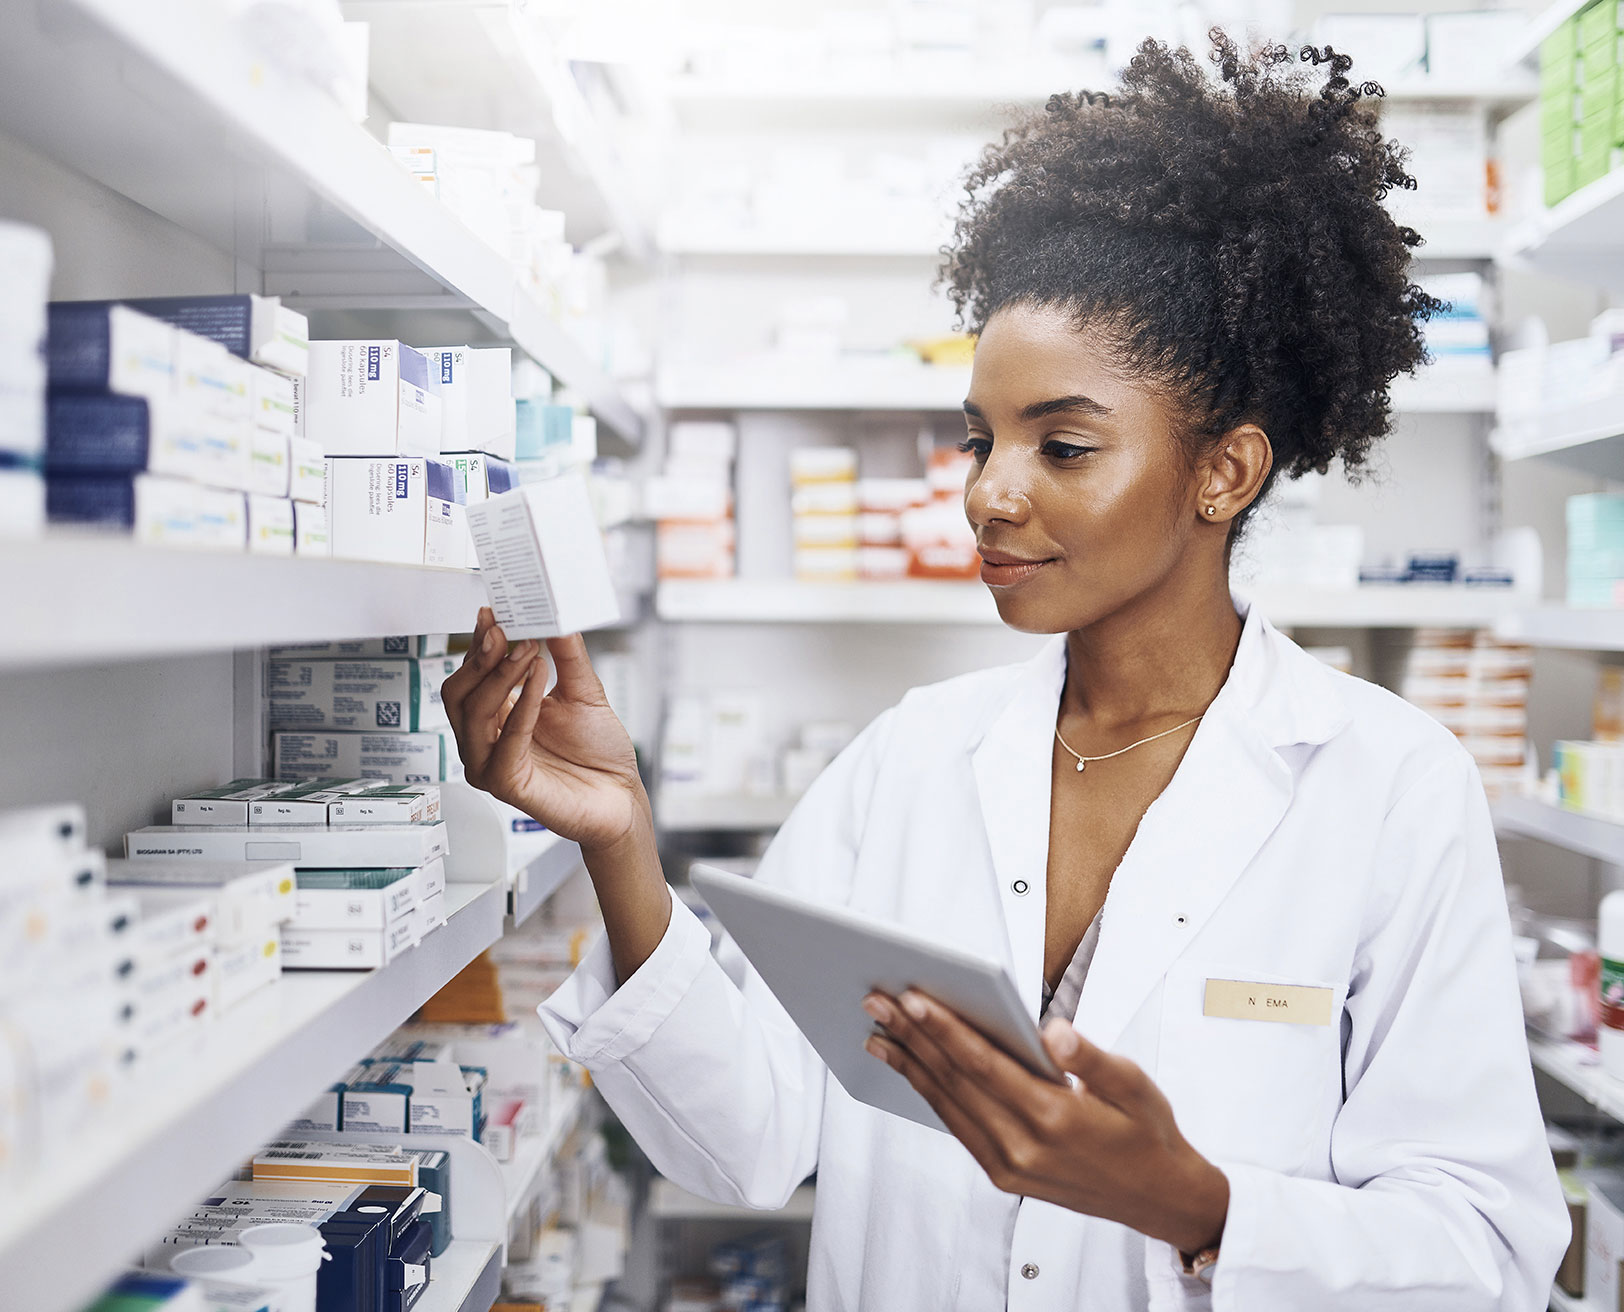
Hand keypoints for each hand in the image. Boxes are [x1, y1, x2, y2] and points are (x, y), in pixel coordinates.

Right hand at [441, 608, 650, 852]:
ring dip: (500, 677)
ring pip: (473, 714)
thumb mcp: (582, 691)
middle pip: (458, 693)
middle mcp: (485, 739)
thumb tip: (554, 616)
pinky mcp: (506, 784)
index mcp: (496, 716)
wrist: (621, 795)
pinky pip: (504, 743)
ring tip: (529, 651)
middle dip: (480, 658)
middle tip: (506, 630)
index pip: (471, 675)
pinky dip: (522, 708)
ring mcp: (490, 763)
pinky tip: (538, 684)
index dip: (478, 643)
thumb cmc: (598, 751)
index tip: (493, 613)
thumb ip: (566, 655)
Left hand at [861, 990, 1227, 1254]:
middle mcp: (1024, 1147)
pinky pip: (958, 1127)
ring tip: (877, 1030)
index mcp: (1055, 1117)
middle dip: (912, 1037)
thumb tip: (1053, 1030)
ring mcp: (1010, 1167)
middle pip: (955, 1081)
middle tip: (876, 1001)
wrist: (1159, 1197)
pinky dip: (930, 1094)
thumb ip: (1091, 1057)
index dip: (945, 1029)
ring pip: (948, 1105)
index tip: (913, 998)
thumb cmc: (1147, 1132)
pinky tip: (910, 1068)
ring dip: (910, 1064)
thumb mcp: (1135, 1085)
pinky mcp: (1004, 1176)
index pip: (985, 1065)